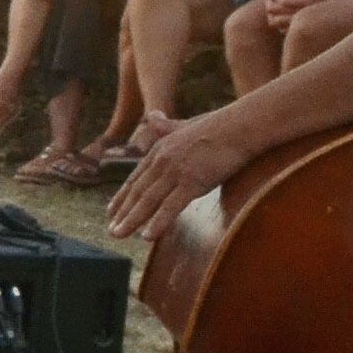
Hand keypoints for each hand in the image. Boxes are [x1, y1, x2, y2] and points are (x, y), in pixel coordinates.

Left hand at [109, 113, 247, 240]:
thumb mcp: (185, 124)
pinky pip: (171, 206)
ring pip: (148, 200)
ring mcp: (176, 171)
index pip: (136, 178)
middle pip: (138, 191)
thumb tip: (152, 116)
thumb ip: (167, 126)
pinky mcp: (193, 181)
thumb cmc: (219, 125)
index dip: (123, 196)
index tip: (112, 210)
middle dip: (122, 212)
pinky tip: (146, 236)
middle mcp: (162, 161)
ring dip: (131, 220)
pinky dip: (158, 222)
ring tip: (117, 234)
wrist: (241, 126)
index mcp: (160, 150)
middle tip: (111, 230)